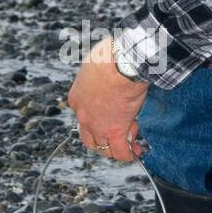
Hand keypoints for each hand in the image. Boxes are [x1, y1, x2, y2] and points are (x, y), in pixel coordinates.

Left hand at [66, 35, 149, 161]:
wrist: (120, 64)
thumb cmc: (110, 57)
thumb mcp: (95, 62)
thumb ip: (98, 70)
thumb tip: (106, 66)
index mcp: (76, 98)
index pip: (83, 115)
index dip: (99, 117)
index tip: (112, 112)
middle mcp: (82, 116)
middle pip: (89, 137)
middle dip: (103, 139)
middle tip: (117, 133)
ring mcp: (97, 126)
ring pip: (103, 148)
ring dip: (117, 147)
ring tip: (131, 142)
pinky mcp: (114, 131)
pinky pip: (120, 152)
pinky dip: (128, 155)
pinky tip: (136, 152)